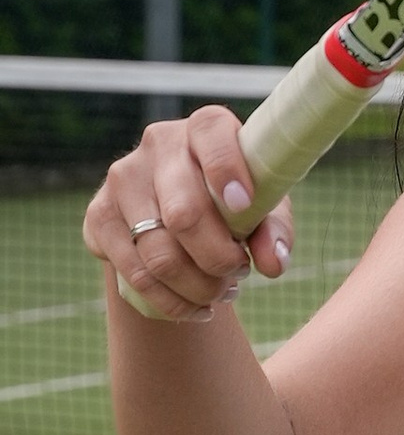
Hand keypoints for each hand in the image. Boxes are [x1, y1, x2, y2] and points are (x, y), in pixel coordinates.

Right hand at [84, 109, 293, 324]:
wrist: (177, 206)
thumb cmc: (234, 199)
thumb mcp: (264, 206)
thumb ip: (274, 229)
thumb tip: (272, 264)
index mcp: (205, 127)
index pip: (212, 134)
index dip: (226, 170)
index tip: (243, 206)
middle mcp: (158, 145)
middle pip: (184, 213)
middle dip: (218, 258)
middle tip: (238, 272)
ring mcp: (122, 180)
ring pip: (159, 254)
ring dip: (198, 287)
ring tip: (222, 292)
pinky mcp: (99, 216)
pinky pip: (134, 274)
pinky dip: (171, 302)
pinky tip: (196, 308)